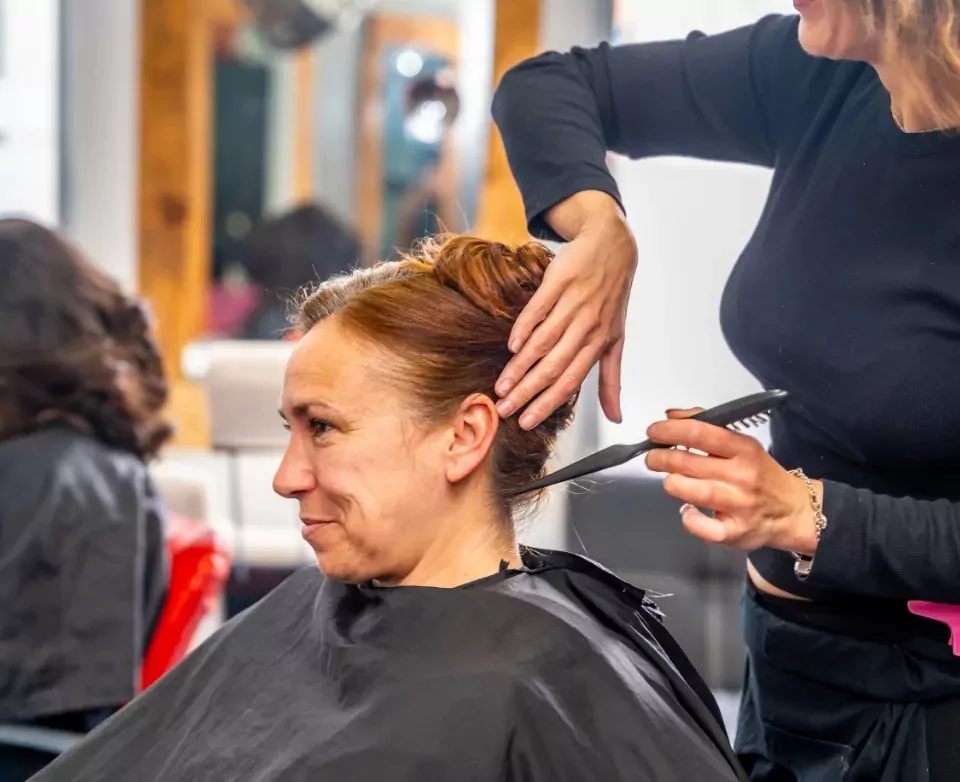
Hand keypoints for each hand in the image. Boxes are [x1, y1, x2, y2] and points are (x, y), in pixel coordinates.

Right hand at [495, 194, 636, 429]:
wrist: (612, 245)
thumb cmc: (612, 297)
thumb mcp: (616, 340)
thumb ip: (611, 380)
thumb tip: (616, 418)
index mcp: (600, 343)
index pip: (571, 381)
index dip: (548, 403)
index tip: (525, 422)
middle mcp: (588, 325)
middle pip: (554, 366)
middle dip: (527, 392)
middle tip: (503, 409)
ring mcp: (574, 302)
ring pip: (544, 341)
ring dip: (520, 366)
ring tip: (501, 385)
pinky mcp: (560, 280)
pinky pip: (539, 308)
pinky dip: (524, 328)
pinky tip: (511, 346)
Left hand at [644, 407, 820, 553]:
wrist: (793, 510)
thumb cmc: (759, 473)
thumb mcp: (740, 443)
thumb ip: (706, 427)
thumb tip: (671, 415)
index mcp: (743, 449)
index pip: (701, 434)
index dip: (670, 431)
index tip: (653, 432)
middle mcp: (742, 475)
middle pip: (688, 463)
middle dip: (661, 458)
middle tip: (652, 458)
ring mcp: (739, 505)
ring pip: (693, 492)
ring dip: (673, 484)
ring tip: (670, 480)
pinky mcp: (736, 532)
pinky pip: (704, 528)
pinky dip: (690, 519)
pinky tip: (687, 510)